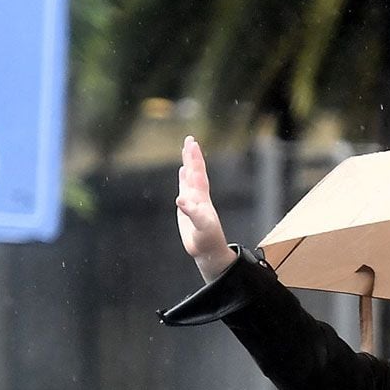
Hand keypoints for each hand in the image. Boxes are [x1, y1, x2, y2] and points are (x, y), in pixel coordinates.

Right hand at [175, 136, 235, 281]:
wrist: (209, 250)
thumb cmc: (207, 239)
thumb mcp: (201, 226)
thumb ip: (191, 213)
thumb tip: (180, 199)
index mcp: (202, 198)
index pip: (198, 173)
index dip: (194, 159)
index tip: (192, 144)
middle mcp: (198, 196)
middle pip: (195, 171)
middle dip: (192, 155)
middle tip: (189, 139)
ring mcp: (193, 201)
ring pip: (190, 178)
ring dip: (188, 164)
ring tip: (186, 150)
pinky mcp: (187, 208)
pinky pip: (185, 188)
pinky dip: (184, 179)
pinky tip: (183, 172)